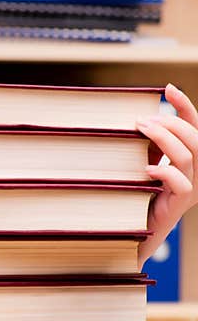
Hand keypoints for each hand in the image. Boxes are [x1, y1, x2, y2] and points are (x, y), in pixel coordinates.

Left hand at [137, 83, 197, 266]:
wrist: (130, 232)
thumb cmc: (132, 195)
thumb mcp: (139, 163)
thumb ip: (144, 145)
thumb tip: (135, 117)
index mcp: (188, 159)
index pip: (194, 126)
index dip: (184, 106)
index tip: (168, 88)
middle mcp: (196, 172)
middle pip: (196, 138)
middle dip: (170, 123)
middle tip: (142, 120)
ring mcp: (191, 189)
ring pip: (189, 155)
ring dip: (165, 138)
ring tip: (141, 131)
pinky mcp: (180, 204)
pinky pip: (182, 182)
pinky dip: (164, 171)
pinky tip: (144, 169)